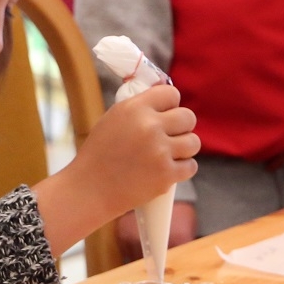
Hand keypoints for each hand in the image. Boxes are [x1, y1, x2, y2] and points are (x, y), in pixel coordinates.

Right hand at [33, 82, 199, 258]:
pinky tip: (167, 170)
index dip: (171, 105)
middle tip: (170, 137)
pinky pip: (191, 166)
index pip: (172, 94)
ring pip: (193, 142)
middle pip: (188, 117)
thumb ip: (139, 109)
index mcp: (134, 108)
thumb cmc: (99, 155)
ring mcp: (160, 151)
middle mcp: (149, 126)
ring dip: (184, 149)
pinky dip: (182, 169)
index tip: (165, 115)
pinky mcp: (166, 175)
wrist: (89, 189)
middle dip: (182, 127)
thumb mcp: (112, 119)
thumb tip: (167, 102)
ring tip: (168, 155)